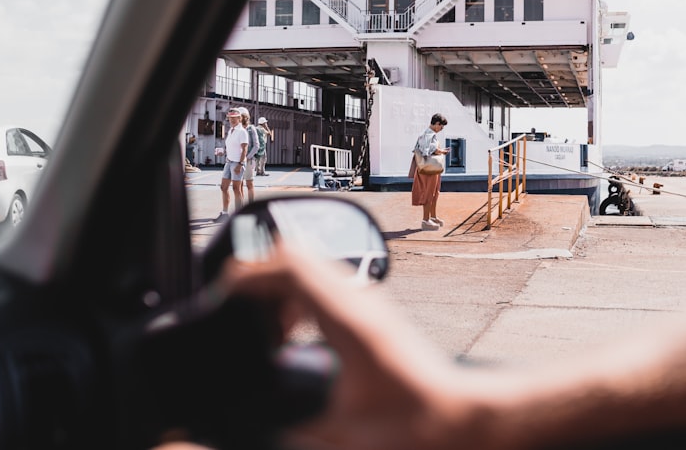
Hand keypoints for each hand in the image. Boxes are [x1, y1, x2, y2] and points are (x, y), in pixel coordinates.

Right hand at [214, 246, 485, 449]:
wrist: (462, 420)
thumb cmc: (417, 425)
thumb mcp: (342, 435)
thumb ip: (295, 430)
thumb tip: (258, 427)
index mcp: (350, 321)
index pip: (291, 265)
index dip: (248, 273)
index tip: (223, 295)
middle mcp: (361, 300)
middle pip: (297, 255)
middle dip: (257, 278)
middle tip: (239, 315)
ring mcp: (369, 301)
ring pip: (311, 266)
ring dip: (278, 287)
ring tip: (265, 330)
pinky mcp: (372, 311)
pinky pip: (325, 284)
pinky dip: (298, 298)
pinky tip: (293, 336)